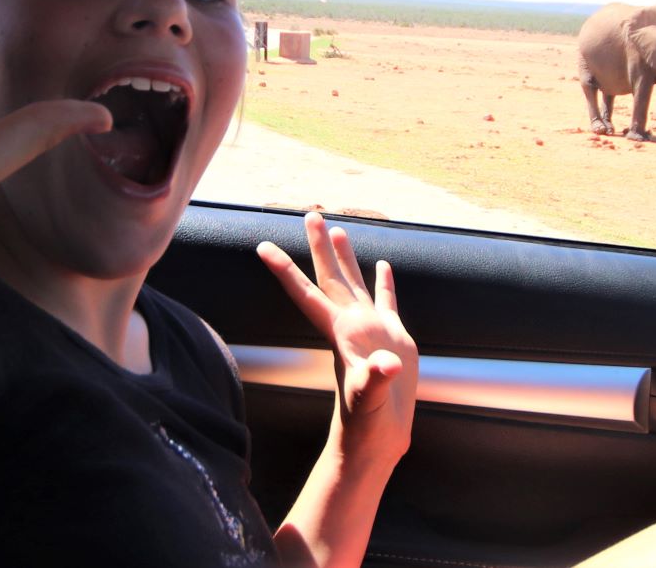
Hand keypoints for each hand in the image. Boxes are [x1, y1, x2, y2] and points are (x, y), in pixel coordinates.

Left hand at [257, 212, 417, 467]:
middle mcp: (351, 325)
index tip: (263, 247)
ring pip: (355, 283)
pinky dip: (384, 282)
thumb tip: (386, 364)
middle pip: (330, 277)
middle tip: (310, 213)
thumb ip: (374, 381)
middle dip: (318, 247)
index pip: (307, 295)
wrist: (377, 441)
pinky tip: (384, 265)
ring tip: (340, 229)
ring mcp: (371, 330)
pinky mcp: (392, 337)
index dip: (284, 271)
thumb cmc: (367, 424)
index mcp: (340, 334)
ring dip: (346, 258)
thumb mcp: (370, 401)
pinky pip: (386, 300)